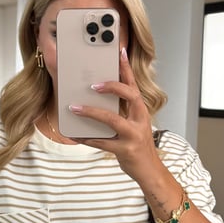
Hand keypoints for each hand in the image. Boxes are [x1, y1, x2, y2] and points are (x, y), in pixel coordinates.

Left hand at [69, 47, 159, 184]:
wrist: (150, 171)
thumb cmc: (138, 145)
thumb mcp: (133, 125)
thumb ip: (120, 113)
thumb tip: (96, 100)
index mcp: (141, 111)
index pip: (134, 85)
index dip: (127, 68)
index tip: (119, 52)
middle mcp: (140, 120)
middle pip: (131, 96)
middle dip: (113, 87)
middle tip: (93, 84)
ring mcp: (134, 135)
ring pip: (112, 120)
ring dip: (91, 112)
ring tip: (74, 107)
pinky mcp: (125, 150)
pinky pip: (101, 142)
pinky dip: (85, 138)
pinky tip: (73, 134)